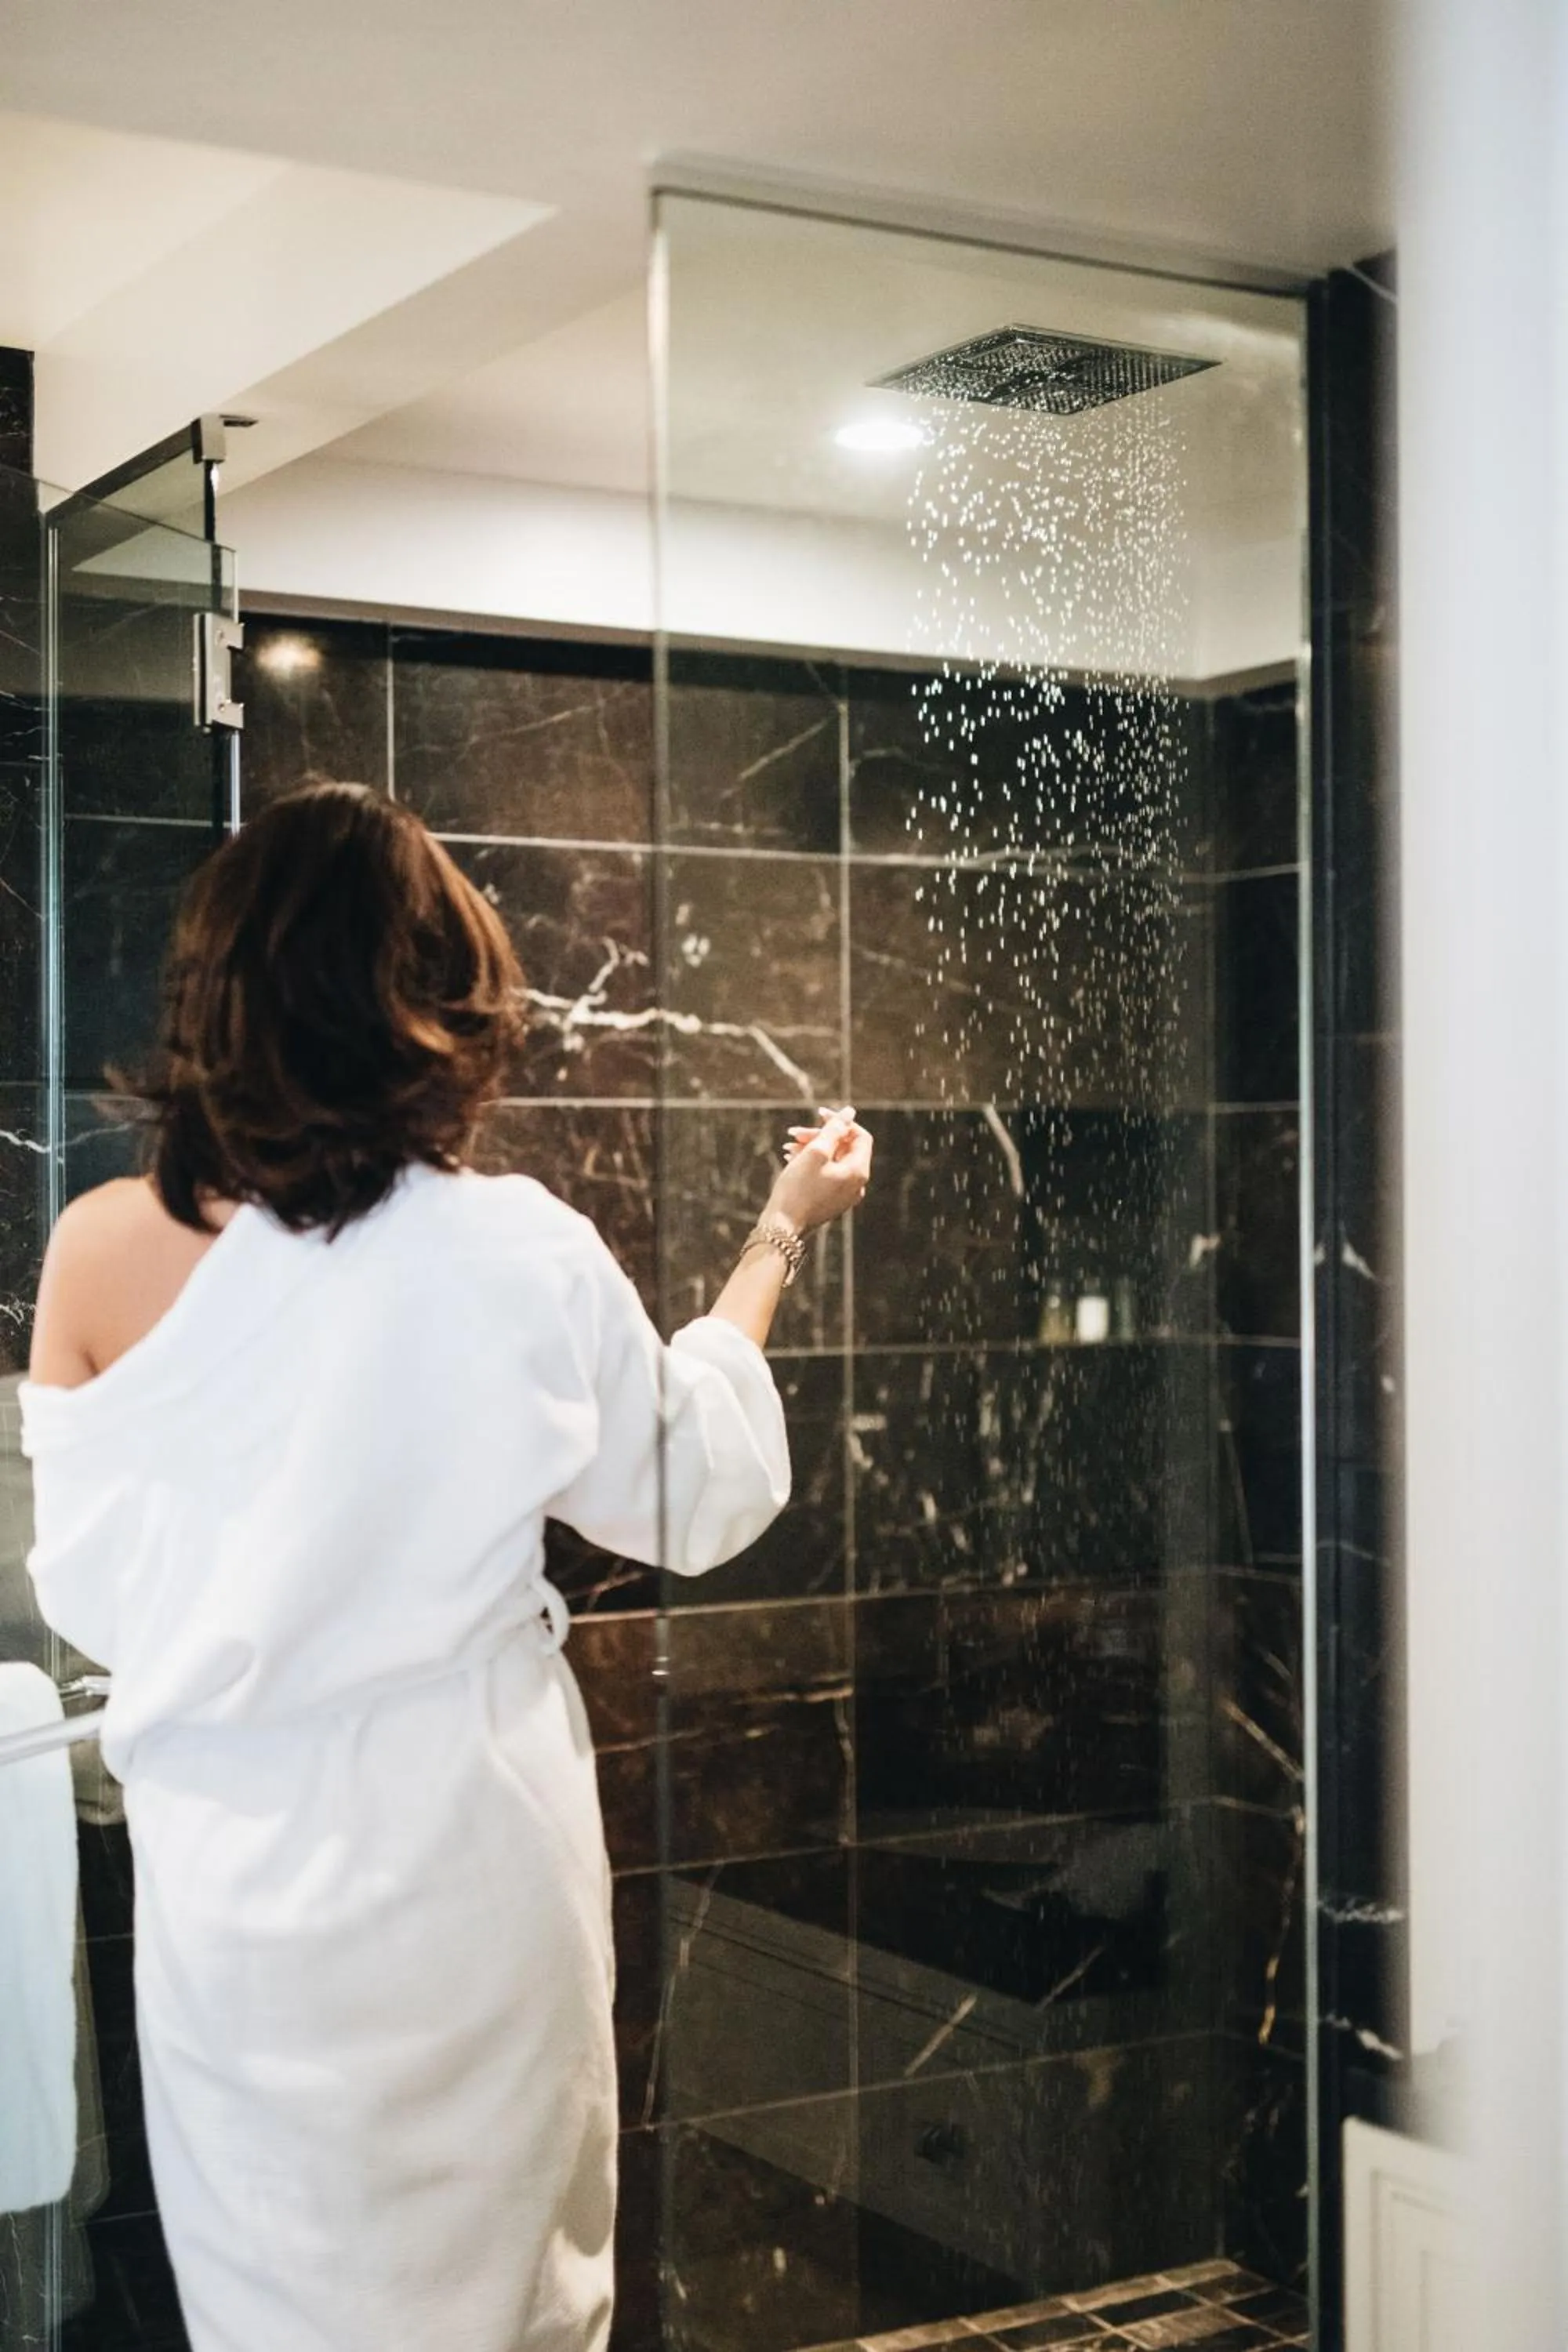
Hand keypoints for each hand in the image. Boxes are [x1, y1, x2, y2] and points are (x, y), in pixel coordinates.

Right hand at [767, 1106, 872, 1231]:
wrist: (782, 1227)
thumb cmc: (798, 1189)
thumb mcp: (815, 1153)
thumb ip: (834, 1130)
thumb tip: (850, 1113)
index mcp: (858, 1172)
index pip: (859, 1136)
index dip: (841, 1122)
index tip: (819, 1114)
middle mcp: (856, 1185)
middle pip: (844, 1148)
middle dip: (820, 1136)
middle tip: (795, 1133)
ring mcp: (844, 1195)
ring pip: (832, 1160)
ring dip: (812, 1148)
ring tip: (788, 1146)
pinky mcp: (830, 1201)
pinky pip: (826, 1174)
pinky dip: (811, 1163)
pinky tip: (792, 1159)